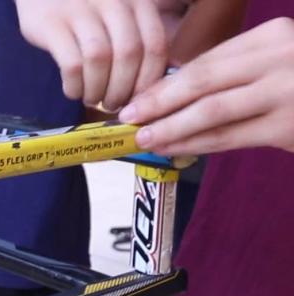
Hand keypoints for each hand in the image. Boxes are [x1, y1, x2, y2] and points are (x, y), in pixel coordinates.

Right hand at [15, 0, 187, 110]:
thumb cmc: (84, 6)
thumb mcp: (118, 10)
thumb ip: (136, 35)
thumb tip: (147, 86)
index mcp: (136, 0)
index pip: (154, 44)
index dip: (148, 79)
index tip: (139, 99)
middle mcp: (112, 0)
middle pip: (128, 54)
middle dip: (122, 89)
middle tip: (113, 105)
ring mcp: (80, 10)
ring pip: (99, 59)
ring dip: (98, 89)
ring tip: (93, 99)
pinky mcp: (52, 23)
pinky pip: (70, 63)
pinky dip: (75, 86)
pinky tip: (73, 91)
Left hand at [120, 18, 293, 154]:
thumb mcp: (277, 61)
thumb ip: (236, 71)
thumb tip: (173, 93)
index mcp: (272, 36)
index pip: (206, 61)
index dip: (166, 83)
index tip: (136, 98)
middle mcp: (279, 58)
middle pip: (202, 82)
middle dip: (158, 102)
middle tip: (126, 117)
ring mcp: (285, 93)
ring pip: (212, 112)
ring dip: (171, 127)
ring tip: (143, 138)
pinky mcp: (287, 127)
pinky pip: (229, 137)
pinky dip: (196, 144)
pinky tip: (174, 149)